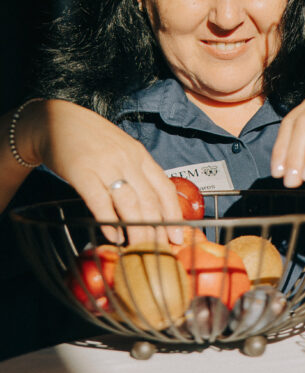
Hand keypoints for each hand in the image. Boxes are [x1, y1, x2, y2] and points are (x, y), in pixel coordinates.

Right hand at [25, 100, 183, 244]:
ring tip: (140, 248)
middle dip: (158, 229)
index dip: (174, 215)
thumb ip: (137, 175)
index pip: (165, 188)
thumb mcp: (123, 152)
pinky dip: (108, 220)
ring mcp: (106, 165)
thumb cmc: (92, 141)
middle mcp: (128, 160)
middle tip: (161, 251)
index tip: (179, 237)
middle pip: (150, 199)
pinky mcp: (82, 171)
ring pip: (129, 202)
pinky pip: (99, 199)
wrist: (56, 121)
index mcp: (141, 156)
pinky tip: (113, 235)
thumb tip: (151, 208)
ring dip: (137, 228)